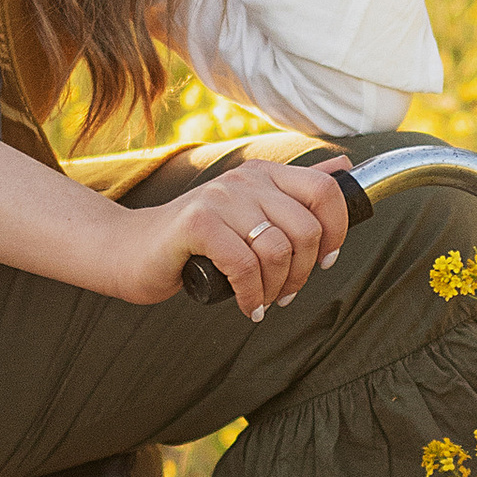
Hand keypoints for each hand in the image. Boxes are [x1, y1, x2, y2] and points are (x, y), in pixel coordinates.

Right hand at [114, 151, 353, 317]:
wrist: (131, 250)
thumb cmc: (195, 240)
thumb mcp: (250, 210)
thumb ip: (295, 188)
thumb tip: (344, 170)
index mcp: (263, 173)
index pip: (325, 191)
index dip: (337, 230)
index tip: (325, 260)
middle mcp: (244, 179)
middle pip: (306, 228)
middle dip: (304, 272)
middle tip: (286, 292)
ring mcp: (219, 198)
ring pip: (278, 249)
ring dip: (277, 288)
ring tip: (265, 300)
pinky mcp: (197, 223)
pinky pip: (245, 265)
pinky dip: (252, 294)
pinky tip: (248, 306)